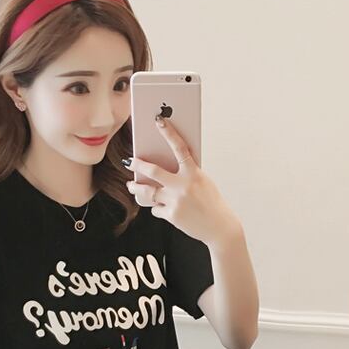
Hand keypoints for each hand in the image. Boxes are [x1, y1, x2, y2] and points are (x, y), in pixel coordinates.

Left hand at [124, 116, 241, 245]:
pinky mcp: (171, 215)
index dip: (169, 133)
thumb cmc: (212, 204)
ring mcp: (175, 201)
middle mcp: (183, 186)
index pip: (180, 148)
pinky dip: (157, 208)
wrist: (219, 227)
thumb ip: (187, 174)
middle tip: (129, 162)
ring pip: (148, 192)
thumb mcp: (203, 183)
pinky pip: (156, 209)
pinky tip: (160, 208)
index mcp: (194, 174)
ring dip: (136, 188)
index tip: (159, 121)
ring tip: (131, 185)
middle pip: (153, 171)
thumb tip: (166, 168)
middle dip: (137, 165)